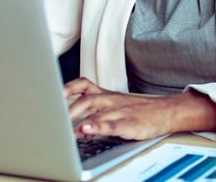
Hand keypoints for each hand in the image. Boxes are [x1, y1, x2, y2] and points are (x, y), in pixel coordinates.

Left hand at [64, 78, 215, 140]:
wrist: (165, 111)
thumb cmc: (137, 109)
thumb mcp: (114, 103)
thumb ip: (94, 109)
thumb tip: (73, 123)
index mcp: (105, 94)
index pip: (83, 85)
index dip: (66, 88)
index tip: (49, 94)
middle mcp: (109, 100)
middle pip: (84, 99)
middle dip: (67, 110)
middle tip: (52, 120)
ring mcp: (119, 111)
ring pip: (95, 111)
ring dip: (77, 119)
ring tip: (64, 127)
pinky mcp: (128, 123)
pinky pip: (110, 124)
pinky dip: (97, 126)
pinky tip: (86, 130)